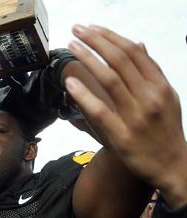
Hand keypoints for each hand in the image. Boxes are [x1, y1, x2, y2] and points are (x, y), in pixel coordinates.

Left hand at [65, 25, 186, 207]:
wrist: (172, 165)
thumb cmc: (165, 129)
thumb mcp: (166, 96)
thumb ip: (151, 71)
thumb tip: (139, 44)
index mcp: (160, 85)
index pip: (132, 53)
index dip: (110, 37)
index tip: (92, 28)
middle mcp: (150, 96)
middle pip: (120, 60)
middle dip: (96, 41)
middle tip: (76, 29)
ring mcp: (136, 116)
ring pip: (110, 80)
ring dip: (89, 59)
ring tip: (72, 46)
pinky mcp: (122, 135)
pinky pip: (101, 111)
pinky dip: (85, 95)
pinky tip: (70, 82)